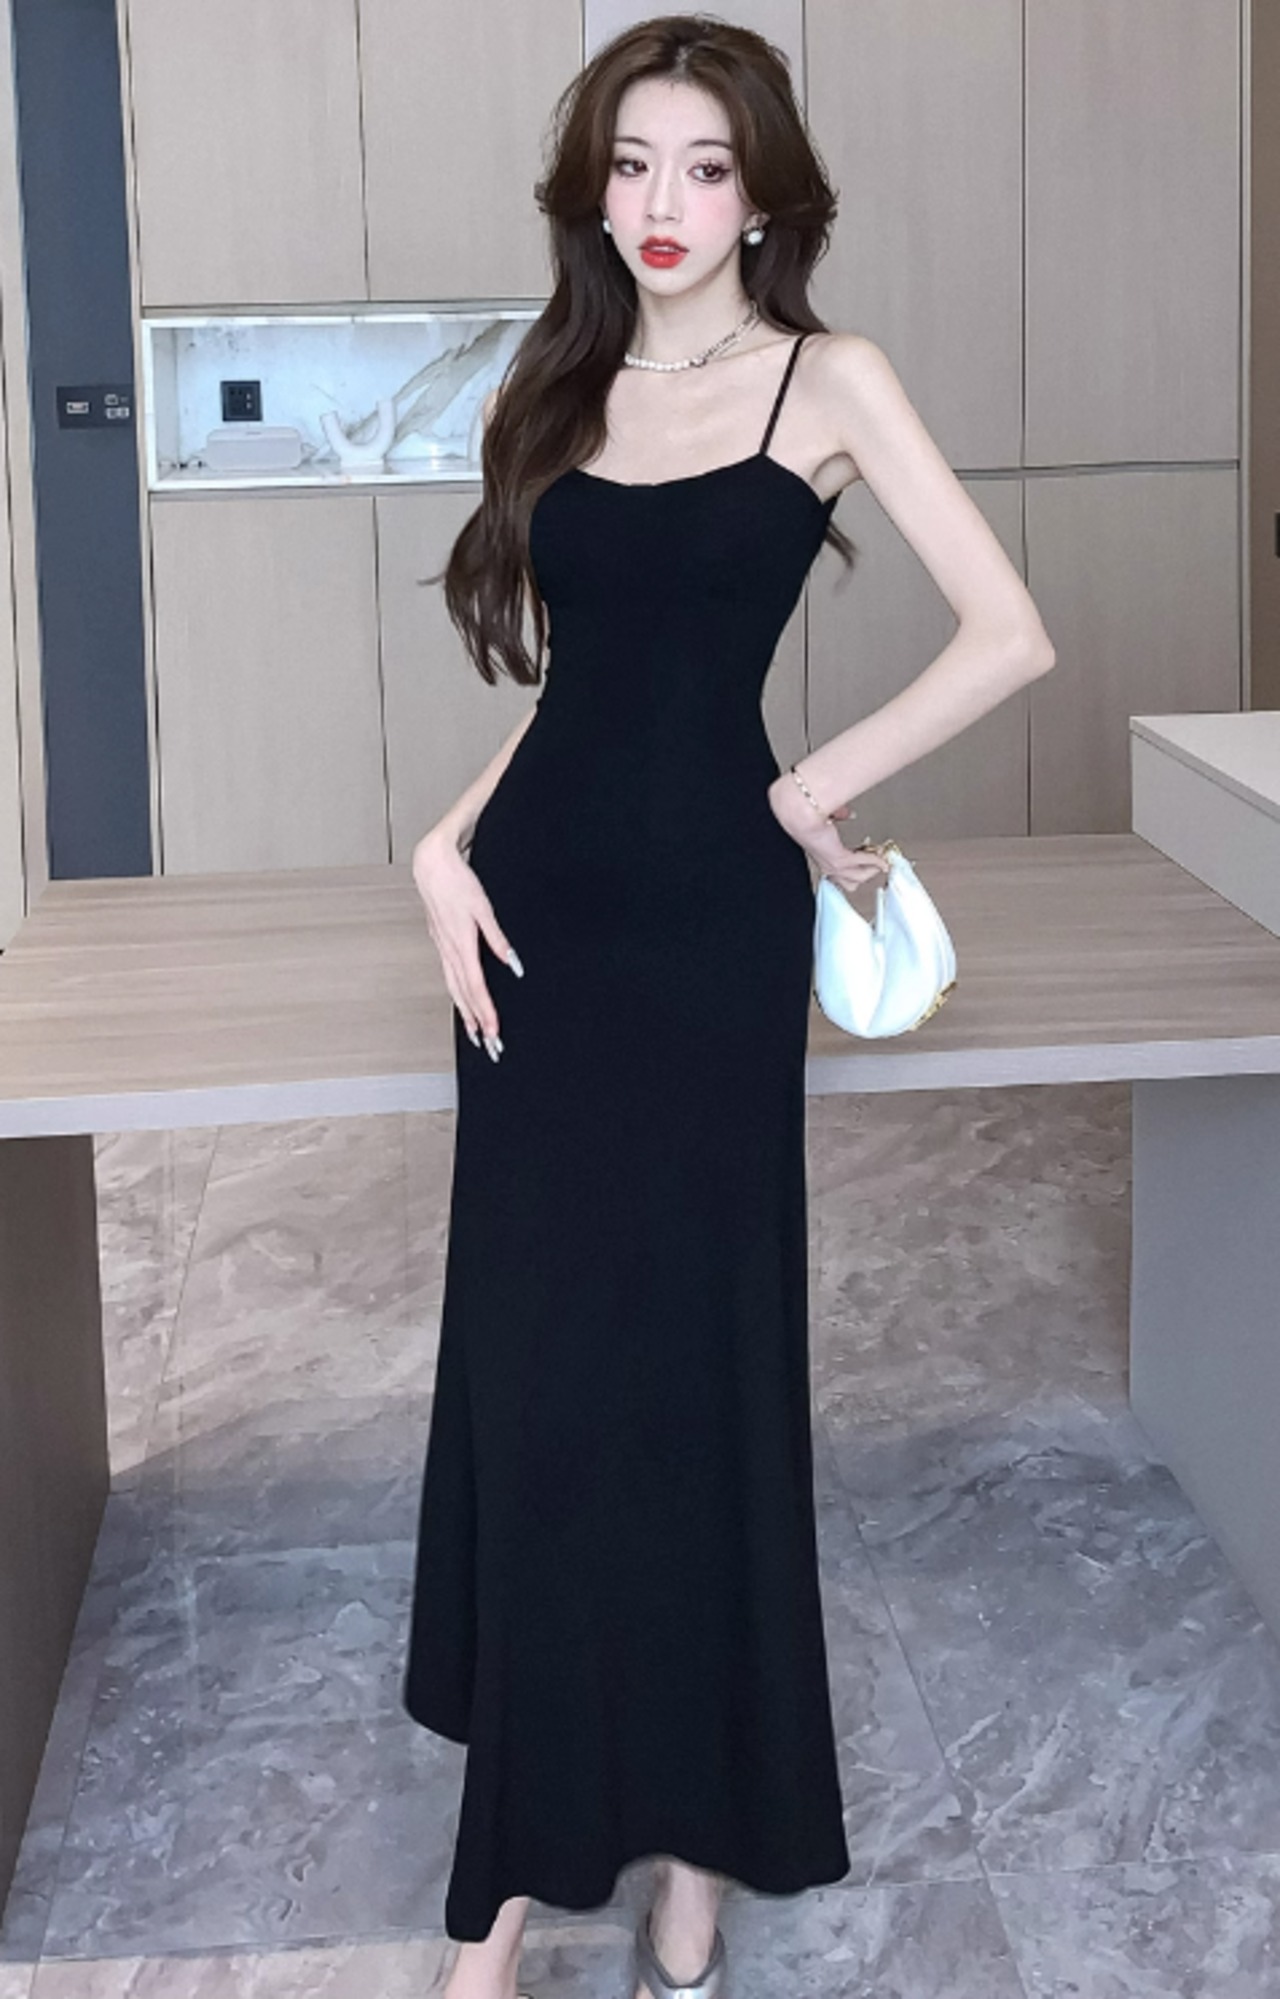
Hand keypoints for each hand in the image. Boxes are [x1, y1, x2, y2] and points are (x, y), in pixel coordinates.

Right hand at [411, 831, 521, 1060]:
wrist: (431, 865)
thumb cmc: (457, 882)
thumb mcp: (484, 908)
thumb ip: (498, 939)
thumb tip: (513, 963)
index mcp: (461, 943)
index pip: (475, 986)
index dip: (485, 1010)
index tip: (494, 1030)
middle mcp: (449, 950)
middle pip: (463, 994)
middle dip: (477, 1022)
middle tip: (489, 1045)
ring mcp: (442, 948)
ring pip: (454, 988)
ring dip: (465, 1012)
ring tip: (475, 1033)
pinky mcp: (441, 943)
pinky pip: (449, 976)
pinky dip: (457, 994)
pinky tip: (462, 1001)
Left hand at [766, 771, 892, 891]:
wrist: (801, 816)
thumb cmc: (806, 817)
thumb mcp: (826, 817)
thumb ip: (838, 816)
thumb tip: (846, 813)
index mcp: (822, 858)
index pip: (840, 873)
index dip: (854, 869)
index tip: (865, 862)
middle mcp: (827, 865)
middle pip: (850, 884)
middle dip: (865, 875)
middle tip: (876, 865)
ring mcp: (833, 865)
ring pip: (859, 878)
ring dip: (872, 870)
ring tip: (880, 862)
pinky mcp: (840, 860)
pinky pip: (863, 863)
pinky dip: (874, 861)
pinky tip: (881, 858)